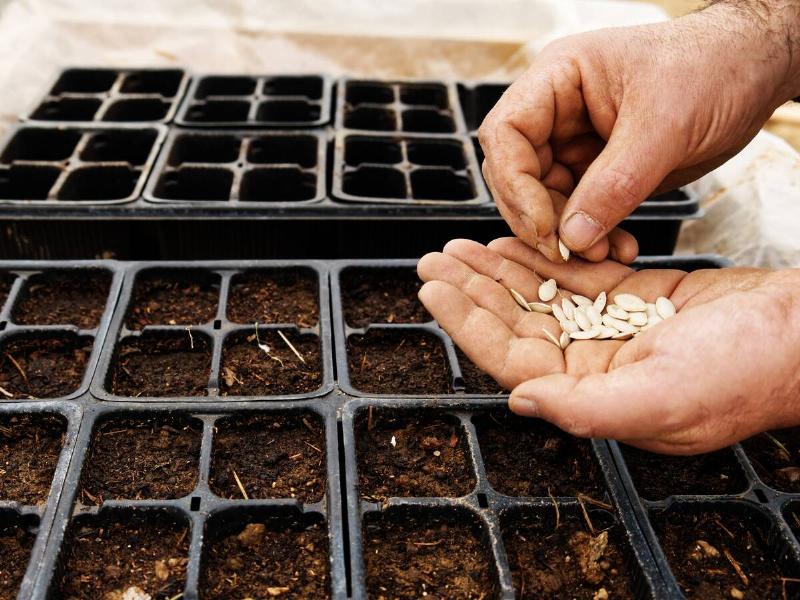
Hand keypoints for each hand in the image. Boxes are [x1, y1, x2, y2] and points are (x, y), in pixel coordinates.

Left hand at [417, 238, 799, 453]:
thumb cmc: (745, 372)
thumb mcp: (663, 397)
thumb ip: (585, 408)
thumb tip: (519, 401)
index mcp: (594, 395)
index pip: (512, 357)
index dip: (468, 324)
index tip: (434, 290)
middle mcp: (596, 366)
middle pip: (517, 322)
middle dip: (473, 290)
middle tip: (434, 259)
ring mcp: (614, 330)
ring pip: (541, 295)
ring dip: (499, 270)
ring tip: (461, 246)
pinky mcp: (636, 298)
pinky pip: (576, 275)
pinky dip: (544, 256)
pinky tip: (514, 242)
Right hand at [479, 1, 799, 262]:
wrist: (753, 71)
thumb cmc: (713, 68)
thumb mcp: (664, 126)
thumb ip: (615, 184)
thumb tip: (571, 238)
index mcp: (559, 80)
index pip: (506, 133)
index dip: (515, 183)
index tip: (544, 226)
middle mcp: (558, 112)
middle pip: (517, 173)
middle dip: (540, 217)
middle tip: (567, 252)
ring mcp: (575, 143)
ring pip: (547, 199)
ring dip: (570, 234)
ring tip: (603, 255)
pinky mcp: (599, 171)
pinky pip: (580, 211)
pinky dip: (594, 235)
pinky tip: (618, 249)